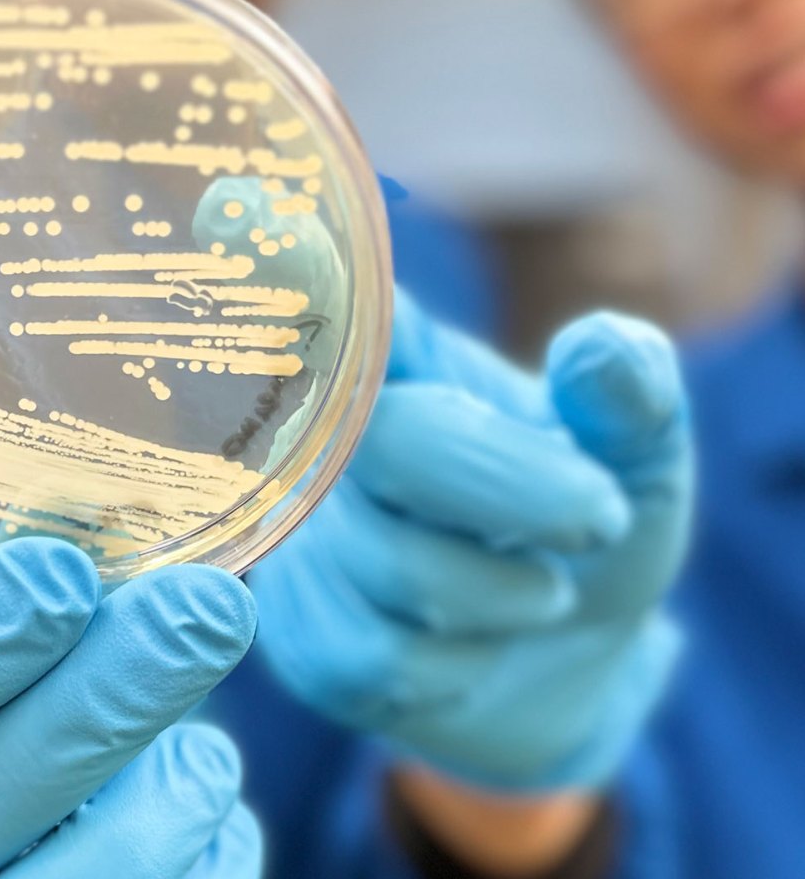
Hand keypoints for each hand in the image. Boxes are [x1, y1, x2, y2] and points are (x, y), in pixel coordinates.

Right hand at [0, 538, 262, 878]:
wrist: (64, 756)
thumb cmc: (37, 653)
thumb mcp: (16, 590)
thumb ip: (41, 562)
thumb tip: (109, 518)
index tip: (61, 572)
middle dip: (104, 705)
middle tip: (201, 611)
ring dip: (149, 830)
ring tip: (208, 746)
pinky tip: (219, 827)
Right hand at [251, 290, 693, 790]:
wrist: (569, 672)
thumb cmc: (592, 537)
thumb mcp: (644, 462)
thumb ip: (633, 399)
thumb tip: (599, 346)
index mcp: (409, 368)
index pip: (343, 306)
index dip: (296, 273)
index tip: (233, 206)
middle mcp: (332, 440)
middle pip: (391, 443)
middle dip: (516, 490)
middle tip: (600, 517)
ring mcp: (307, 543)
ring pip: (392, 569)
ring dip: (503, 596)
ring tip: (535, 591)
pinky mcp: (303, 642)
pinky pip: (374, 659)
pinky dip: (460, 668)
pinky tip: (473, 652)